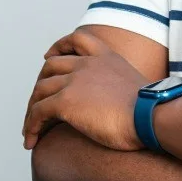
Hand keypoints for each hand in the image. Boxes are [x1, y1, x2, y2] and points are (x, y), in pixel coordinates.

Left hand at [22, 29, 145, 151]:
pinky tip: (32, 141)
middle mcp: (88, 65)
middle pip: (50, 67)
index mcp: (107, 58)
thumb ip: (123, 88)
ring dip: (32, 110)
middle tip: (38, 105)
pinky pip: (37, 112)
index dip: (59, 46)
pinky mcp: (65, 101)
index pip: (78, 39)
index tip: (48, 56)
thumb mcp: (137, 88)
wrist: (150, 116)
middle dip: (40, 85)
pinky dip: (30, 126)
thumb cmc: (151, 112)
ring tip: (31, 130)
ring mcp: (75, 81)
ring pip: (40, 91)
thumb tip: (126, 105)